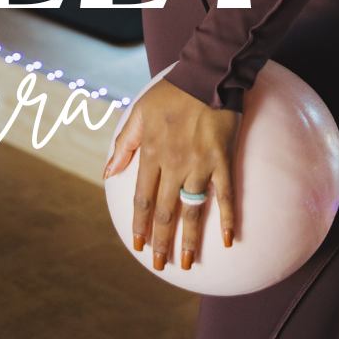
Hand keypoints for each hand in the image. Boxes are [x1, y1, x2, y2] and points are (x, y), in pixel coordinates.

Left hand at [104, 78, 239, 269]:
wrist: (208, 73)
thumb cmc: (172, 91)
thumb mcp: (140, 112)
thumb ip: (125, 144)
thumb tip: (108, 173)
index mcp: (152, 154)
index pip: (142, 200)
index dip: (139, 226)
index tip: (137, 246)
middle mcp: (174, 164)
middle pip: (165, 212)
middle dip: (160, 241)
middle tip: (159, 265)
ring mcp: (200, 164)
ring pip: (192, 210)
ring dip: (190, 239)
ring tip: (188, 263)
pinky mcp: (222, 160)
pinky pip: (226, 194)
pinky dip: (228, 219)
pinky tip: (230, 240)